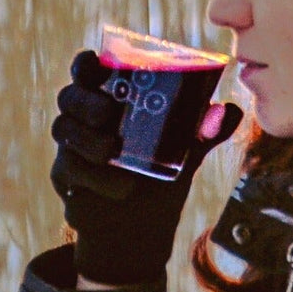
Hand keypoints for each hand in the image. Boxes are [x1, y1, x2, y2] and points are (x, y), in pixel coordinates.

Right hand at [50, 49, 242, 285]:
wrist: (140, 228)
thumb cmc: (159, 175)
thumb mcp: (186, 152)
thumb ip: (205, 131)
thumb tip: (228, 111)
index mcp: (110, 98)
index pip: (88, 70)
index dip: (85, 63)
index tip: (93, 62)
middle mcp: (85, 118)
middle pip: (69, 96)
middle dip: (84, 101)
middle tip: (107, 113)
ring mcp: (71, 147)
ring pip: (64, 129)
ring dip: (87, 140)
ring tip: (111, 153)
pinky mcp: (65, 178)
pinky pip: (67, 169)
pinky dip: (94, 177)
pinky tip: (119, 186)